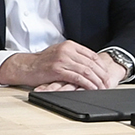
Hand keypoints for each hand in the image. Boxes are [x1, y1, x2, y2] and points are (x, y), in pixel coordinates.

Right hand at [0, 41, 123, 89]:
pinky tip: (92, 89)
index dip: (101, 66)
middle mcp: (67, 50)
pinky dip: (87, 84)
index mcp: (69, 45)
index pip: (92, 55)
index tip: (107, 74)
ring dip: (96, 81)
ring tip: (102, 88)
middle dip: (102, 75)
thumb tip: (87, 63)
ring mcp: (62, 59)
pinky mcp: (58, 70)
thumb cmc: (41, 62)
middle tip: (108, 83)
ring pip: (86, 71)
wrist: (25, 66)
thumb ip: (72, 55)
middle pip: (91, 63)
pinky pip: (77, 78)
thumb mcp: (58, 53)